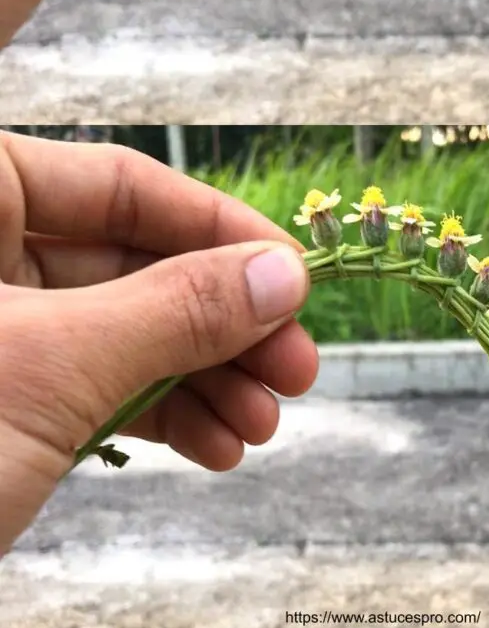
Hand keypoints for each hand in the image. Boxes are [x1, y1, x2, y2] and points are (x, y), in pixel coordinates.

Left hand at [0, 131, 316, 554]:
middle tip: (297, 366)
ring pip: (125, 330)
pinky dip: (160, 414)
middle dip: (222, 321)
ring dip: (205, 376)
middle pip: (135, 264)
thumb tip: (281, 273)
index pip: (123, 184)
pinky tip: (216, 443)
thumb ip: (176, 310)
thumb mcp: (53, 369)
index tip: (293, 274)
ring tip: (264, 421)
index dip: (219, 229)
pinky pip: (96, 385)